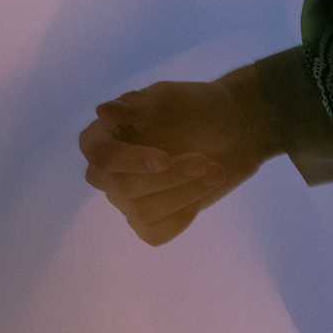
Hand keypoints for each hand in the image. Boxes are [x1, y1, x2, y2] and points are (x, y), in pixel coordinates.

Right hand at [78, 64, 284, 246]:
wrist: (232, 129)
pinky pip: (153, 233)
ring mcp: (127, 197)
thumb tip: (102, 111)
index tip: (165, 159)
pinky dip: (181, 218)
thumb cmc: (196, 108)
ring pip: (140, 212)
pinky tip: (200, 194)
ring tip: (214, 171)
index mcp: (104, 134)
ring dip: (184, 194)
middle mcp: (108, 170)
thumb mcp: (169, 99)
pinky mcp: (148, 218)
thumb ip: (137, 106)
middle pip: (121, 188)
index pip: (100, 154)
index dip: (130, 160)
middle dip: (169, 178)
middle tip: (204, 161)